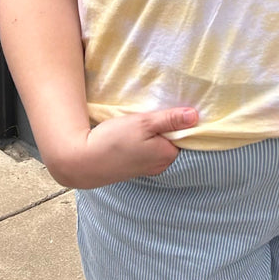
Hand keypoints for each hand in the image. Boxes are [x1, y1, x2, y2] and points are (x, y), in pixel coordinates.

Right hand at [45, 107, 197, 188]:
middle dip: (167, 127)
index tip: (167, 110)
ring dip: (154, 134)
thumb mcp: (143, 123)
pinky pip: (148, 152)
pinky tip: (134, 135)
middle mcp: (161, 166)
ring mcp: (148, 169)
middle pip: (173, 141)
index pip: (184, 135)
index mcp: (167, 155)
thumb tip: (195, 116)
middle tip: (151, 114)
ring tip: (141, 124)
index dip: (179, 121)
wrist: (83, 160)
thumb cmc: (113, 140)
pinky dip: (145, 142)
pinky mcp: (136, 168)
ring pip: (159, 145)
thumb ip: (170, 119)